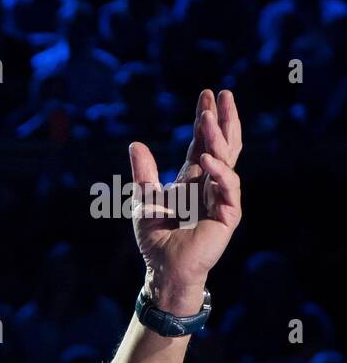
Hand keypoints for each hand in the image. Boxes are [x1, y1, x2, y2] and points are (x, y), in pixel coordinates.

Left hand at [129, 89, 243, 314]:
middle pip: (223, 145)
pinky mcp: (227, 214)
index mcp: (193, 179)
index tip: (207, 94)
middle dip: (222, 119)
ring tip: (209, 116)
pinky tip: (208, 157)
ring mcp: (222, 198)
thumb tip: (135, 144)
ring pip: (227, 160)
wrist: (164, 268)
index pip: (203, 143)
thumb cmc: (156, 239)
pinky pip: (226, 187)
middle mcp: (210, 185)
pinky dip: (218, 171)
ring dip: (218, 137)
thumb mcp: (145, 199)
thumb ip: (144, 173)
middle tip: (222, 94)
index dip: (205, 120)